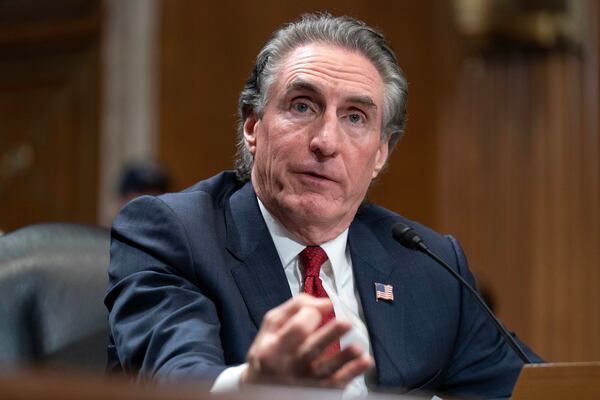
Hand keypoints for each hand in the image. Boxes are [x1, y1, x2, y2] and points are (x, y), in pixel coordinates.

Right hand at [241, 293, 373, 387]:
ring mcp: (303, 382)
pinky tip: (364, 361)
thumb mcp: (272, 325)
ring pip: (326, 370)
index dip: (311, 315)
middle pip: (312, 349)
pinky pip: (336, 383)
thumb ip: (295, 308)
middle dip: (331, 335)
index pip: (297, 329)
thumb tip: (325, 303)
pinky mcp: (317, 392)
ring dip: (344, 358)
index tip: (319, 310)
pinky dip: (351, 373)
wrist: (260, 390)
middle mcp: (288, 367)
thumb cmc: (269, 349)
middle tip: (347, 323)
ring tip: (358, 348)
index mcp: (273, 348)